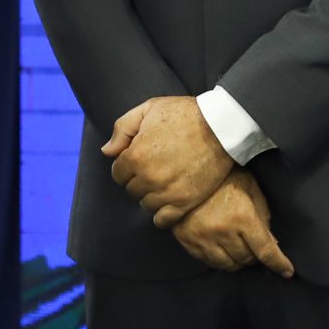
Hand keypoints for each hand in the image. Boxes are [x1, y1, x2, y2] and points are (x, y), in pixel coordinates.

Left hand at [103, 95, 236, 223]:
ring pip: (146, 205)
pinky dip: (162, 214)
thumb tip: (107, 152)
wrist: (222, 125)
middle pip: (132, 190)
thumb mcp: (149, 109)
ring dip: (152, 196)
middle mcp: (148, 178)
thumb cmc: (185, 114)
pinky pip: (163, 220)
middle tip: (157, 168)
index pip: (118, 173)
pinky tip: (169, 202)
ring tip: (165, 182)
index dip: (128, 165)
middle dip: (140, 179)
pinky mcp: (185, 202)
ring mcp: (167, 192)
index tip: (141, 159)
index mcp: (135, 156)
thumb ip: (122, 129)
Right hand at [170, 171, 294, 275]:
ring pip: (228, 265)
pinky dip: (220, 261)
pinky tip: (224, 250)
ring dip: (238, 262)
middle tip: (256, 249)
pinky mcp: (189, 242)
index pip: (265, 250)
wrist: (186, 172)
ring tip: (240, 250)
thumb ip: (263, 216)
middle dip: (255, 257)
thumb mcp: (251, 189)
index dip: (278, 263)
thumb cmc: (224, 177)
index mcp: (242, 217)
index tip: (287, 271)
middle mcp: (223, 232)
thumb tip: (272, 242)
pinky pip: (209, 263)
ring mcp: (204, 239)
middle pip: (246, 259)